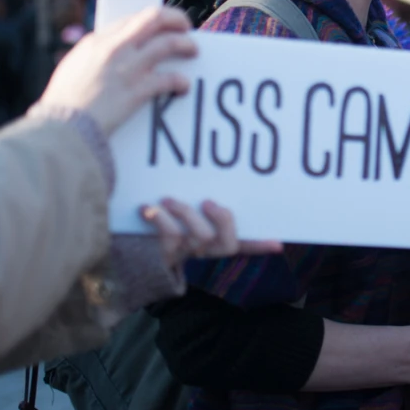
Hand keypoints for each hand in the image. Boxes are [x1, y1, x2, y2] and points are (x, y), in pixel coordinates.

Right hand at [40, 6, 198, 133]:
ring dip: (186, 44)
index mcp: (95, 41)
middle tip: (184, 26)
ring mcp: (127, 67)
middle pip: (153, 18)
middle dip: (174, 18)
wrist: (61, 130)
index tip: (159, 26)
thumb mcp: (72, 70)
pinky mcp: (137, 90)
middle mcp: (113, 47)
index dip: (150, 21)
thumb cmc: (62, 106)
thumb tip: (106, 58)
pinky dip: (181, 81)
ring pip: (167, 43)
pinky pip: (169, 78)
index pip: (131, 19)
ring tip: (193, 50)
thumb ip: (92, 59)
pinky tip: (184, 86)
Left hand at [138, 197, 282, 266]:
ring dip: (184, 214)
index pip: (246, 242)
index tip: (278, 242)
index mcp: (216, 238)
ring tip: (167, 199)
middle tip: (209, 202)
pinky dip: (158, 220)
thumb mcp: (186, 207)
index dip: (261, 244)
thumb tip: (218, 158)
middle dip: (222, 221)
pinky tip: (148, 208)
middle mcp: (205, 247)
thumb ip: (204, 191)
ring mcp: (186, 251)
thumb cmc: (166, 215)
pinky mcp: (163, 252)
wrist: (132, 245)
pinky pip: (166, 238)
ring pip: (196, 238)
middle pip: (226, 243)